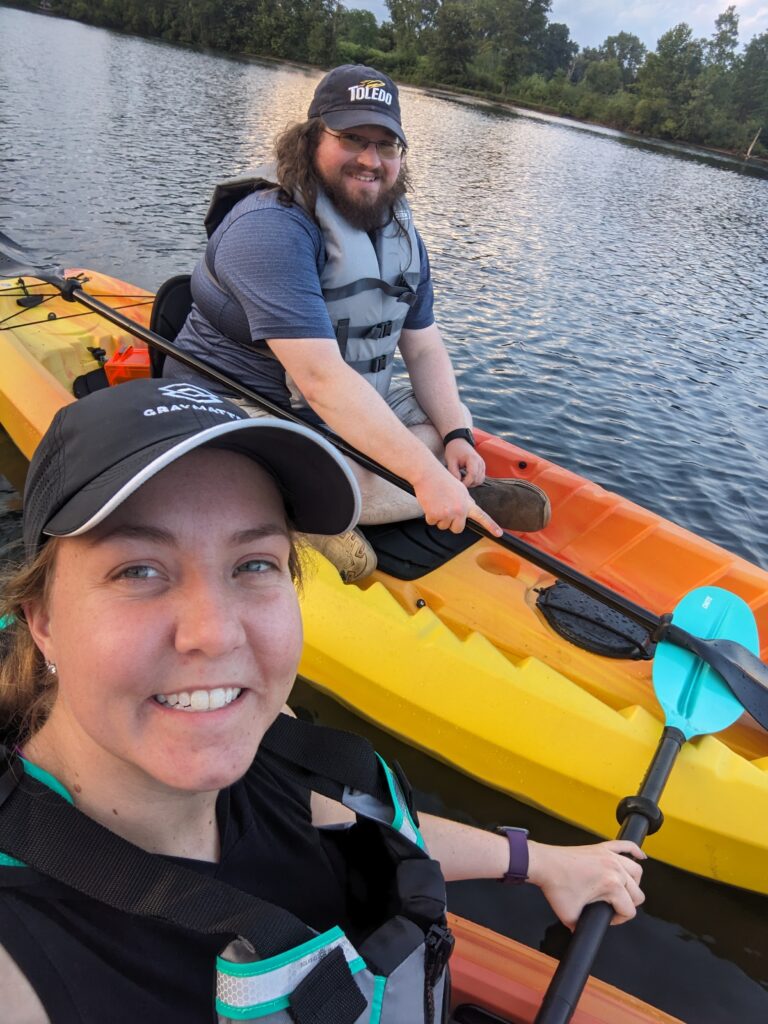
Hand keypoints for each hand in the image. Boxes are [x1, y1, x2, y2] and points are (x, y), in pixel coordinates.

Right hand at [413, 462, 502, 535]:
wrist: (428, 474)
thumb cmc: (443, 480)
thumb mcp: (460, 489)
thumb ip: (466, 501)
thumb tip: (470, 508)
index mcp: (467, 503)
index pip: (481, 516)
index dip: (491, 526)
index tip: (499, 534)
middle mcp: (459, 510)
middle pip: (457, 529)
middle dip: (451, 523)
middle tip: (446, 511)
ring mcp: (447, 514)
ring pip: (443, 526)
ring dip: (439, 518)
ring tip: (438, 503)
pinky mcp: (434, 515)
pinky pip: (432, 523)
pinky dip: (429, 516)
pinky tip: (431, 504)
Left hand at [444, 438, 485, 487]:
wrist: (458, 442)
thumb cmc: (454, 450)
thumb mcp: (450, 461)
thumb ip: (454, 472)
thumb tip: (458, 483)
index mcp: (473, 459)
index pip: (472, 475)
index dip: (465, 483)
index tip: (458, 484)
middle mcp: (480, 462)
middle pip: (477, 479)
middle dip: (468, 484)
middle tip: (458, 482)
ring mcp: (482, 465)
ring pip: (480, 480)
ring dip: (471, 483)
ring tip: (462, 479)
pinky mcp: (482, 467)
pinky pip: (480, 478)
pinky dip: (474, 481)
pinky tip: (466, 478)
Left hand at [527, 840, 645, 929]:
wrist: (544, 864)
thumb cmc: (556, 885)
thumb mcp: (570, 916)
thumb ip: (582, 927)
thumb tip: (584, 931)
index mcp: (611, 885)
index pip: (629, 910)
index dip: (618, 920)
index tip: (606, 918)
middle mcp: (615, 868)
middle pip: (637, 892)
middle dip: (627, 904)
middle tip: (611, 907)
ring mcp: (609, 855)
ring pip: (636, 870)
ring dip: (633, 883)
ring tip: (621, 891)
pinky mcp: (602, 847)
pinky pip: (625, 845)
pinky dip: (634, 850)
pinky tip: (640, 856)